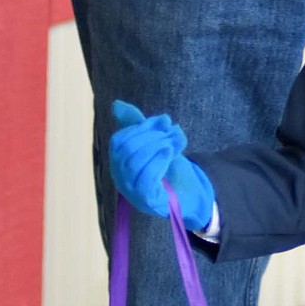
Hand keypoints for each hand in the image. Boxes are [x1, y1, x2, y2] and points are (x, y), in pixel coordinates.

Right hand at [109, 100, 214, 229]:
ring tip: (173, 142)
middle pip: (127, 150)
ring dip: (157, 146)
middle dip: (152, 136)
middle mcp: (119, 177)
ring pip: (134, 163)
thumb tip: (116, 104)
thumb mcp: (154, 140)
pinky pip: (145, 180)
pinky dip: (157, 162)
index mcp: (118, 161)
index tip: (164, 121)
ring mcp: (131, 191)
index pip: (119, 140)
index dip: (141, 127)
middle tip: (172, 131)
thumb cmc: (167, 165)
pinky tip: (168, 153)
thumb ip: (138, 124)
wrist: (188, 192)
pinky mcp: (145, 201)